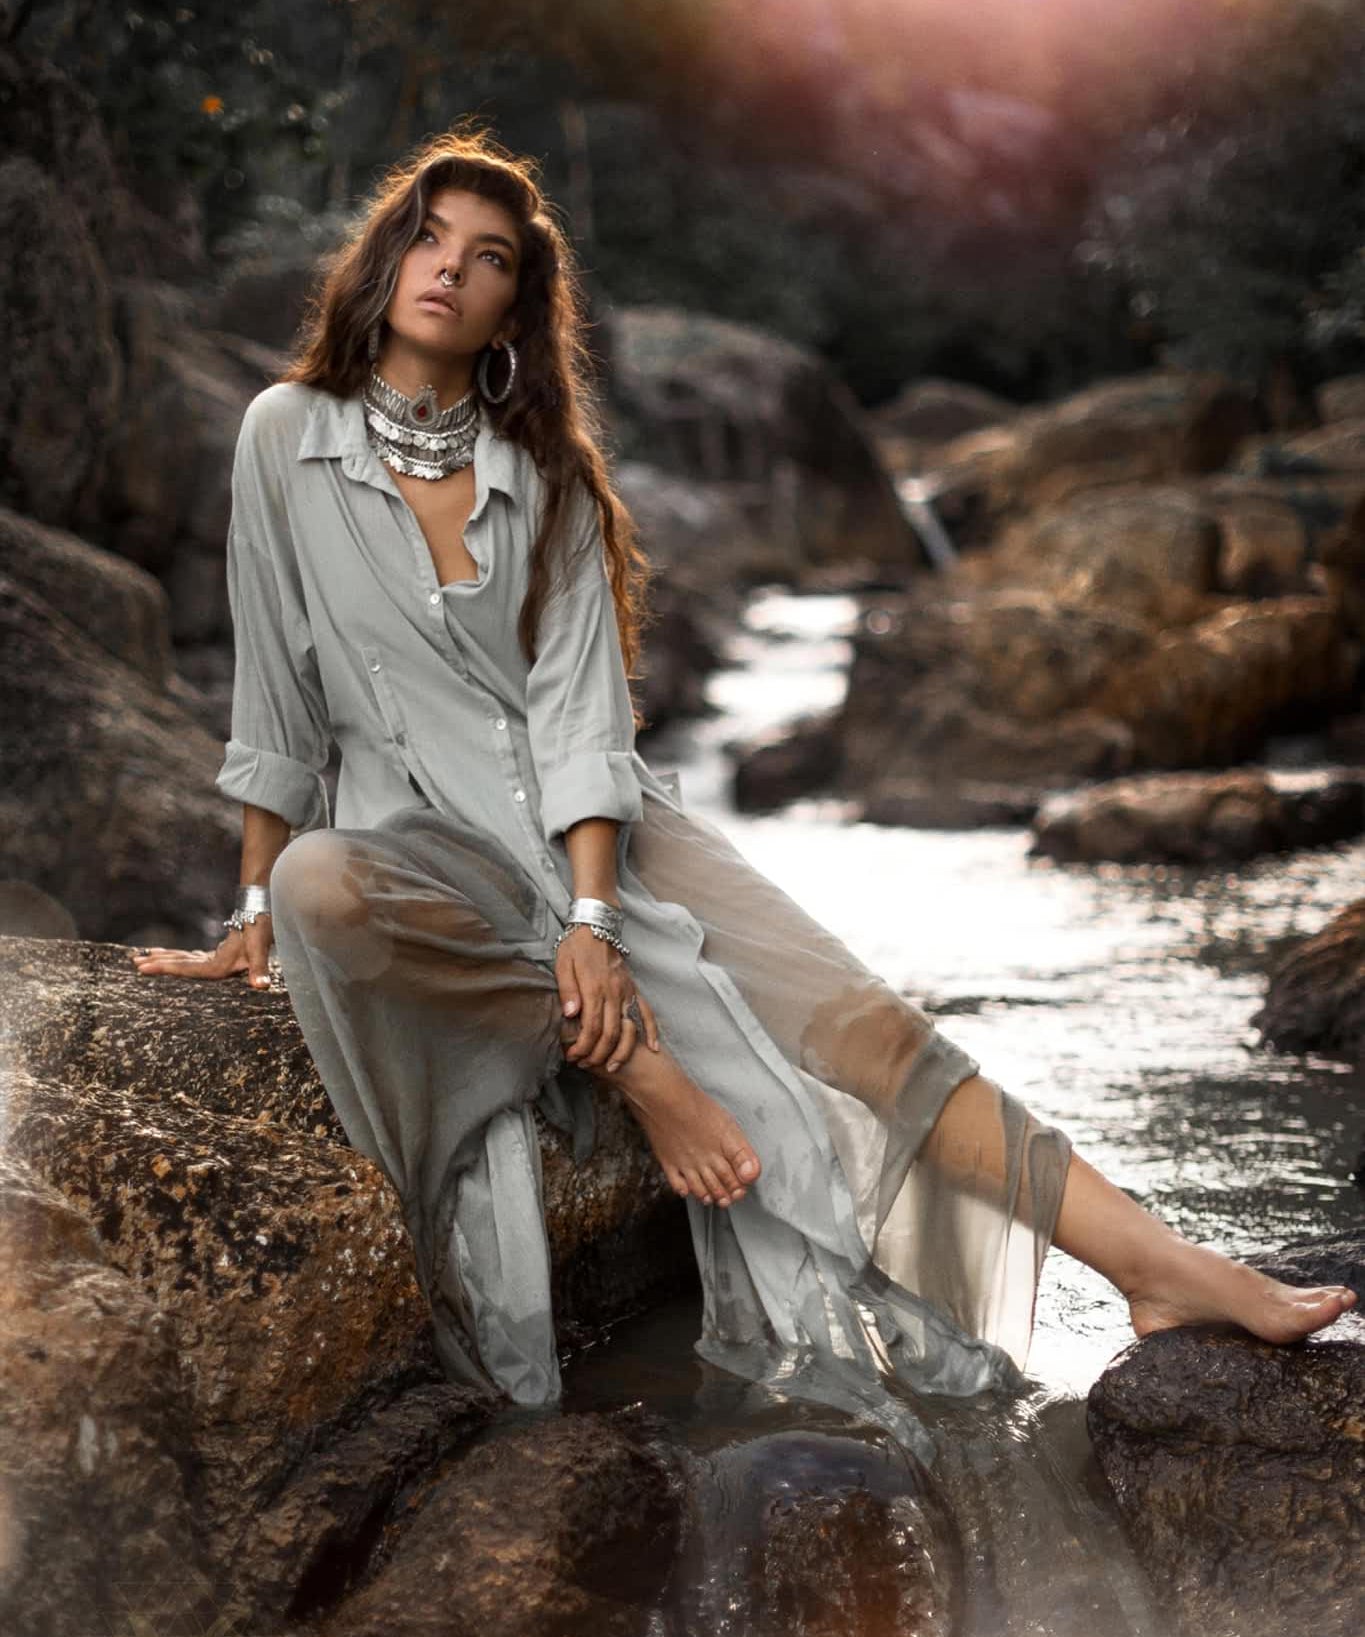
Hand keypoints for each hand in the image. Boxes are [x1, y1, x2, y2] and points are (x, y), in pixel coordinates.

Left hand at [129, 918, 276, 989]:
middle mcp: (216, 967)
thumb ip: (260, 968)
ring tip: (139, 959)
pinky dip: (174, 955)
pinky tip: (160, 953)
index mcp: (223, 967)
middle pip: (183, 967)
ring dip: (163, 960)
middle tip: (135, 963)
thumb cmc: (263, 927)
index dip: (168, 969)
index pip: (190, 970)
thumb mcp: (261, 946)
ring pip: (183, 962)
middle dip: (159, 965)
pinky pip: (189, 957)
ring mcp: (215, 961)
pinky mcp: (216, 956)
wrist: (268, 916)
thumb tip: (261, 986)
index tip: (146, 967)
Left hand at [557, 924, 659, 1074]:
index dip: (583, 1046)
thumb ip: (567, 990)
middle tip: (587, 1065)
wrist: (598, 925)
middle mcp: (614, 992)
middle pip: (611, 1033)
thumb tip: (570, 1015)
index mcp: (594, 988)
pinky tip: (652, 1048)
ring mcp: (627, 991)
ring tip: (612, 1066)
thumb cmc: (576, 946)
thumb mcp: (563, 964)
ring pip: (630, 1028)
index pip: (591, 1027)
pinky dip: (651, 1031)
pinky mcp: (634, 989)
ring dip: (623, 1051)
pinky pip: (647, 1013)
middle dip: (599, 1054)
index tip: (573, 1057)